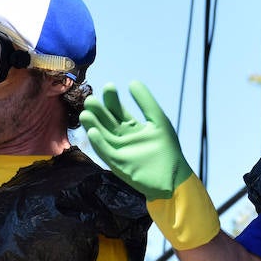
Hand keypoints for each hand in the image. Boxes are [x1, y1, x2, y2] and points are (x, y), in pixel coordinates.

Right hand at [80, 81, 219, 248]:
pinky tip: (93, 132)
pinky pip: (105, 152)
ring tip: (86, 113)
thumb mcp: (158, 121)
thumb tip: (132, 81)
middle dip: (98, 110)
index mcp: (132, 126)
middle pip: (106, 120)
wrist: (174, 178)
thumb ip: (146, 102)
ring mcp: (118, 150)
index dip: (112, 99)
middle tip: (92, 99)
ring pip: (102, 134)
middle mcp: (122, 137)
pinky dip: (98, 143)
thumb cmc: (168, 150)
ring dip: (93, 124)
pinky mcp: (117, 164)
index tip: (109, 87)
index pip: (117, 110)